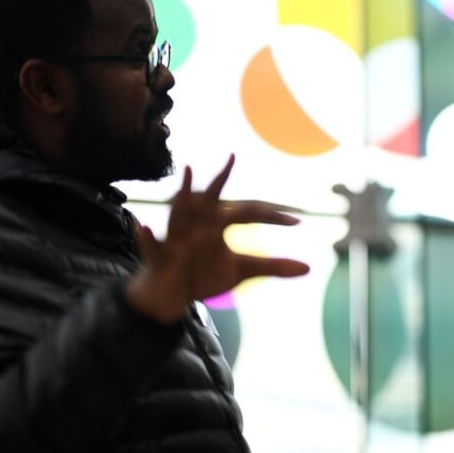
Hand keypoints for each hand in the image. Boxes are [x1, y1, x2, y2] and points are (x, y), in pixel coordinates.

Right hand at [126, 154, 308, 323]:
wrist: (169, 293)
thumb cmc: (204, 274)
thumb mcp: (242, 271)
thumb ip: (273, 267)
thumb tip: (309, 269)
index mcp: (219, 225)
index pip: (249, 213)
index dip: (272, 216)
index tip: (297, 220)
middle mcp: (199, 225)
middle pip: (212, 199)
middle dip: (220, 180)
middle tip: (231, 158)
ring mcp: (177, 239)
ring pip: (180, 214)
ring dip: (182, 194)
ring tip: (186, 171)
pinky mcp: (159, 256)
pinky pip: (153, 245)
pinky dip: (147, 236)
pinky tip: (144, 224)